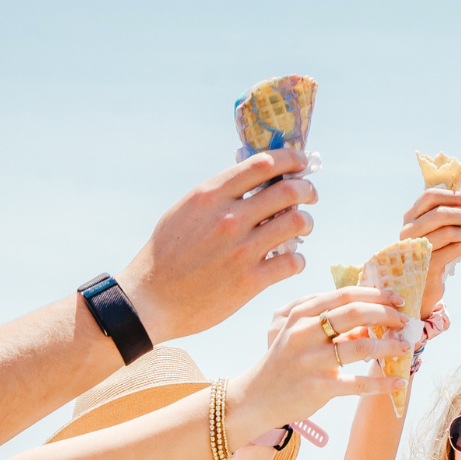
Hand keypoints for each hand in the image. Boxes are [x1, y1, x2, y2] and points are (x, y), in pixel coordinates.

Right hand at [116, 148, 318, 342]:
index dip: (291, 159)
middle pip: (289, 191)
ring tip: (302, 227)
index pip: (263, 164)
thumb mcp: (185, 211)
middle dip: (307, 190)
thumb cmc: (166, 254)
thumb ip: (218, 195)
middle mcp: (229, 219)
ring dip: (307, 223)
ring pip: (298, 223)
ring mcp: (241, 250)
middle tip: (310, 196)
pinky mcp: (249, 281)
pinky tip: (290, 261)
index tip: (301, 162)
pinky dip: (298, 259)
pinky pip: (293, 262)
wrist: (150, 300)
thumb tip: (252, 176)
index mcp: (210, 196)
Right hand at [229, 288, 413, 430]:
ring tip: (406, 348)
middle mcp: (305, 333)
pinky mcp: (319, 387)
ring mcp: (312, 360)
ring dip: (390, 346)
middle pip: (356, 313)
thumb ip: (329, 320)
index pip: (346, 295)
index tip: (398, 299)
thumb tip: (371, 314)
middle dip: (387, 315)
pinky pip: (358, 384)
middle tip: (405, 321)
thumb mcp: (299, 332)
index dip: (377, 294)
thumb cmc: (285, 361)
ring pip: (362, 347)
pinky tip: (398, 382)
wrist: (256, 397)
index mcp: (301, 314)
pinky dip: (382, 383)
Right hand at [400, 189, 460, 317]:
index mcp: (411, 217)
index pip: (430, 196)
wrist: (424, 284)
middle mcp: (409, 231)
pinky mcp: (427, 265)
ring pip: (449, 232)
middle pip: (440, 213)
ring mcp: (416, 249)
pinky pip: (454, 249)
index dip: (453, 196)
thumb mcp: (448, 229)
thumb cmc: (437, 251)